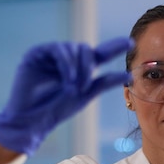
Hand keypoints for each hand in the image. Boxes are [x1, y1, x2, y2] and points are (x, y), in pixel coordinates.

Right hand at [0, 38, 132, 155]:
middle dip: (87, 67)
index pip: (100, 54)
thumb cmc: (57, 110)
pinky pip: (57, 49)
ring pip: (73, 48)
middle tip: (83, 87)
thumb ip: (105, 82)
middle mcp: (67, 59)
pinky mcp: (37, 54)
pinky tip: (68, 78)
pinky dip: (66, 63)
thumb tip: (129, 75)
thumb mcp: (86, 95)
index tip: (130, 43)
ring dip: (77, 68)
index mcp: (79, 68)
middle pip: (86, 49)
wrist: (32, 120)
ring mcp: (51, 55)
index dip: (115, 47)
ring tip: (72, 87)